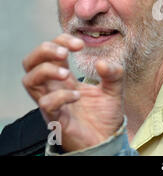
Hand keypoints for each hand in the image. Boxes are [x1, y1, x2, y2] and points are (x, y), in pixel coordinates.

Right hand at [22, 33, 124, 151]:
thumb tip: (102, 62)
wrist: (107, 140)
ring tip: (66, 72)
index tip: (80, 44)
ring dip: (46, 70)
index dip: (61, 41)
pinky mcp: (55, 119)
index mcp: (65, 78)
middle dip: (44, 50)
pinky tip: (77, 96)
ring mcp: (51, 103)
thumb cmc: (105, 115)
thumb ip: (114, 73)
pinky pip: (46, 104)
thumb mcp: (115, 89)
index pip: (51, 51)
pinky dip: (60, 96)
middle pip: (30, 62)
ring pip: (29, 81)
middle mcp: (54, 88)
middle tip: (64, 52)